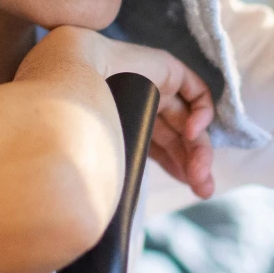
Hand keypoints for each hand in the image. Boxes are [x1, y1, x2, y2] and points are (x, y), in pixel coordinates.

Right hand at [44, 28, 216, 198]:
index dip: (178, 167)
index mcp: (128, 121)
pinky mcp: (168, 68)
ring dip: (200, 148)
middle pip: (178, 136)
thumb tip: (123, 203)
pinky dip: (203, 114)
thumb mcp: (110, 155)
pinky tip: (193, 133)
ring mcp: (156, 85)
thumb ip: (127, 170)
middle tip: (203, 189)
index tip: (191, 189)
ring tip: (200, 172)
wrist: (70, 85)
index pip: (162, 147)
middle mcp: (143, 102)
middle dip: (193, 163)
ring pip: (189, 120)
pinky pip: (197, 92)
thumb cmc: (80, 125)